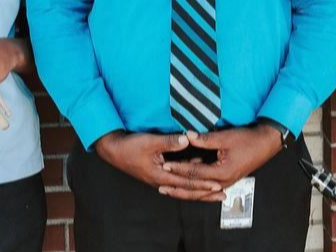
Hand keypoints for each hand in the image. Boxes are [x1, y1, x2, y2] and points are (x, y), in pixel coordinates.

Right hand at [94, 131, 222, 198]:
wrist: (114, 150)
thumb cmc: (130, 147)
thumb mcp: (150, 143)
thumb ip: (169, 142)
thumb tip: (187, 140)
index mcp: (160, 176)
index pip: (186, 183)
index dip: (202, 184)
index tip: (217, 185)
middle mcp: (161, 181)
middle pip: (187, 190)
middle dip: (205, 193)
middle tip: (221, 195)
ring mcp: (160, 178)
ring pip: (183, 185)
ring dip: (199, 187)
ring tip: (214, 188)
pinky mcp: (158, 172)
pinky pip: (177, 178)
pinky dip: (189, 178)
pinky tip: (198, 171)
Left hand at [161, 125, 282, 201]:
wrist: (266, 144)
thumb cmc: (248, 140)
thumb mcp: (226, 138)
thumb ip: (205, 139)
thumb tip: (187, 136)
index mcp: (222, 172)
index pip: (194, 172)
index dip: (179, 168)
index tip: (165, 165)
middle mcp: (223, 182)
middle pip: (196, 189)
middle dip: (178, 189)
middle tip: (162, 188)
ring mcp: (225, 183)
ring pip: (201, 192)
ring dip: (186, 191)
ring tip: (170, 190)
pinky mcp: (226, 180)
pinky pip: (208, 188)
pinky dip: (196, 188)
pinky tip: (186, 185)